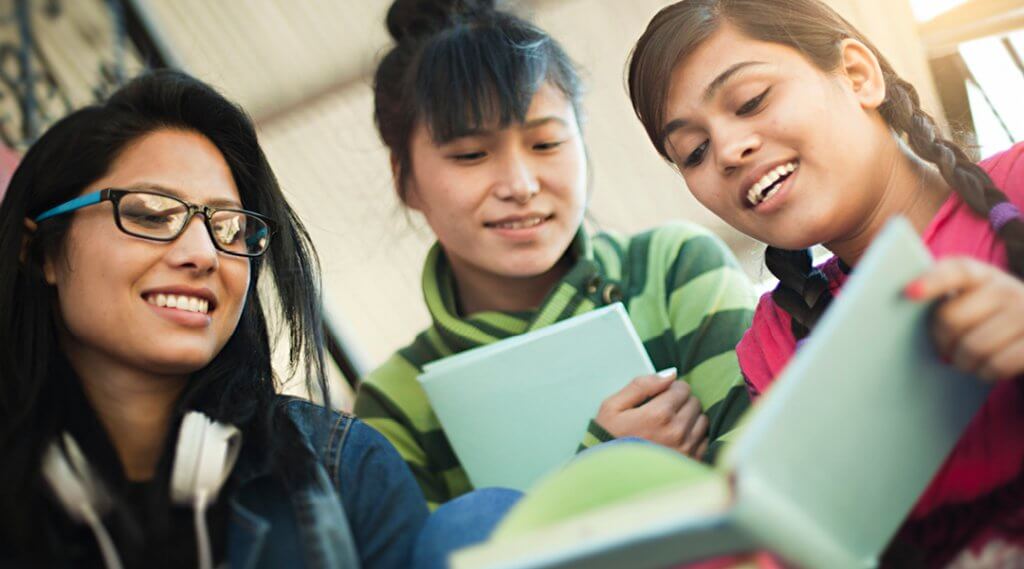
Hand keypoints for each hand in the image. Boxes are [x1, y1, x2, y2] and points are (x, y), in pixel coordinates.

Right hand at [595, 369, 709, 457]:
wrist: (607, 476)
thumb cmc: (608, 438)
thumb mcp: (613, 406)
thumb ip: (641, 385)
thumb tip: (671, 374)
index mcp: (659, 415)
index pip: (682, 388)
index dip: (670, 388)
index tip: (659, 397)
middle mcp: (677, 432)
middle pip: (694, 402)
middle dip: (680, 402)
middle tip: (662, 411)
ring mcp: (686, 450)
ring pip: (701, 420)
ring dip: (689, 418)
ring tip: (668, 426)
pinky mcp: (690, 463)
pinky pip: (704, 440)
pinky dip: (693, 436)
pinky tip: (675, 440)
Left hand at [906, 257, 1023, 381]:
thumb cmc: (988, 318)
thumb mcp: (972, 300)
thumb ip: (943, 298)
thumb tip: (906, 305)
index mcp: (983, 275)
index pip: (957, 271)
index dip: (932, 281)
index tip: (909, 293)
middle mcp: (1007, 289)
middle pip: (951, 318)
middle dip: (940, 340)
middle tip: (942, 349)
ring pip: (972, 346)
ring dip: (962, 361)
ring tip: (963, 361)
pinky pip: (997, 364)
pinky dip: (985, 372)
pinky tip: (984, 369)